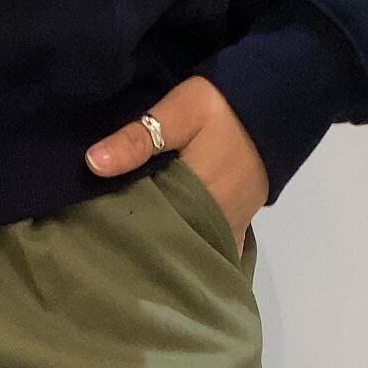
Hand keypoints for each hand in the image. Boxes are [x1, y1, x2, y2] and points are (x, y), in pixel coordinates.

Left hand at [85, 79, 268, 252]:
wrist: (275, 109)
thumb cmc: (225, 109)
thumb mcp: (181, 110)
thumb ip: (139, 137)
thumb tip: (92, 163)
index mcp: (191, 198)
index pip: (145, 227)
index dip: (119, 230)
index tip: (92, 231)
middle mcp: (211, 223)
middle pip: (164, 245)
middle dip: (137, 246)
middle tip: (103, 244)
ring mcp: (226, 231)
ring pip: (184, 252)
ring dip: (161, 251)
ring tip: (128, 252)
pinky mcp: (236, 230)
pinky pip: (209, 253)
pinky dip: (189, 257)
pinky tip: (166, 259)